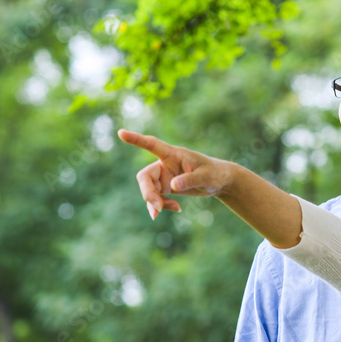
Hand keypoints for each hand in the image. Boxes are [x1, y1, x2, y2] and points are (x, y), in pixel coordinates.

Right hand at [118, 130, 233, 219]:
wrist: (219, 181)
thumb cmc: (215, 174)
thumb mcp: (206, 177)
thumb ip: (190, 180)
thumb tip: (172, 187)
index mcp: (174, 155)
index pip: (152, 145)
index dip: (136, 140)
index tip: (121, 133)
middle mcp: (165, 164)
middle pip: (144, 177)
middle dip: (148, 193)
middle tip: (157, 209)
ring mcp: (164, 176)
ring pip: (148, 190)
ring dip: (156, 203)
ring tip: (175, 209)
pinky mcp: (165, 187)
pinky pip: (155, 198)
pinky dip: (161, 206)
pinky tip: (177, 209)